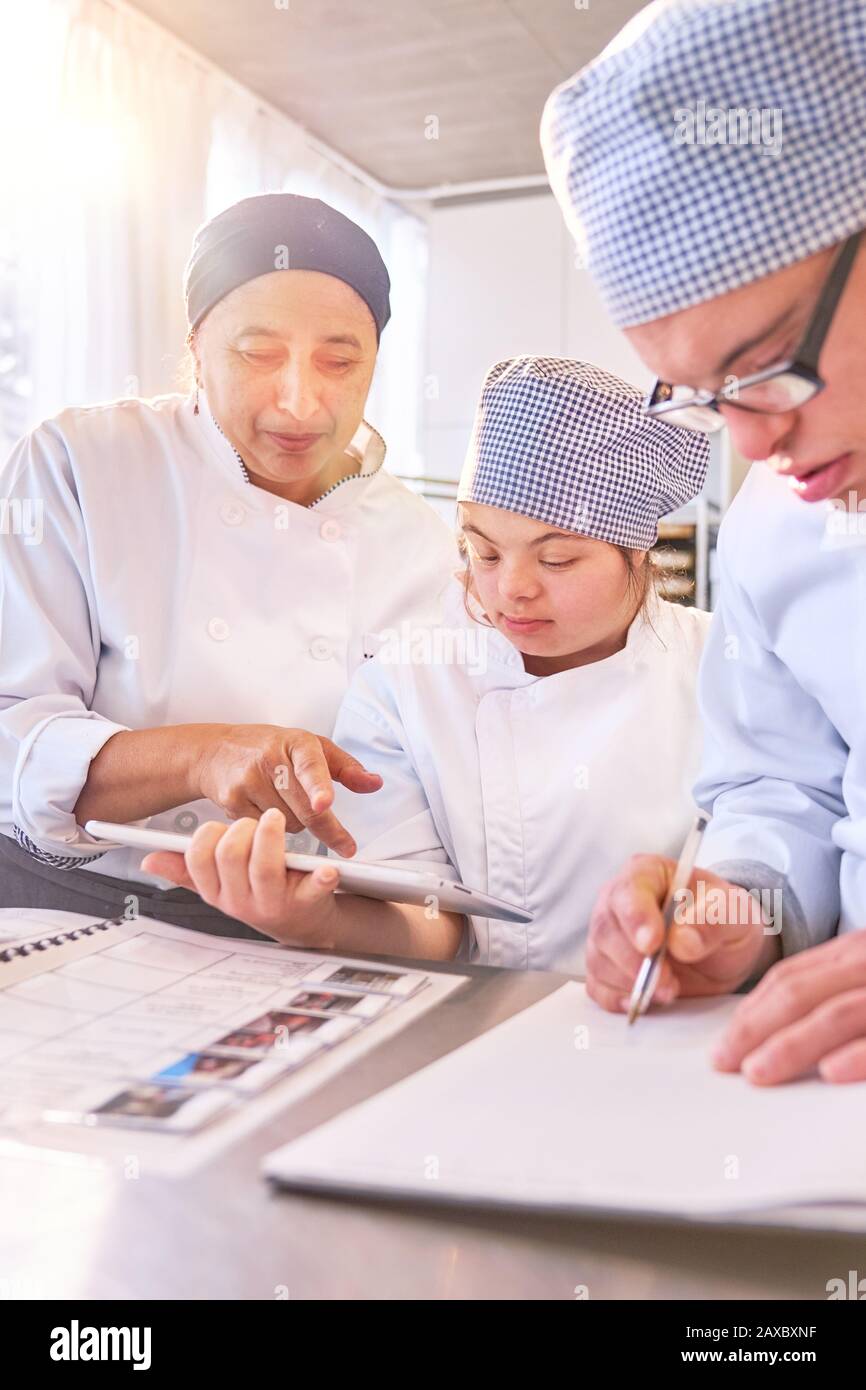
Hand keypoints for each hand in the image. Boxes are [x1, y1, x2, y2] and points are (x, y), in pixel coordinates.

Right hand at [142, 810, 340, 945]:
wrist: (304, 926)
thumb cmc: (261, 894)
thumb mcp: (220, 886)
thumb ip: (185, 871)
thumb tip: (148, 859)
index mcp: (217, 891)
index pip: (198, 859)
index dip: (208, 835)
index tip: (220, 827)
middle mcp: (241, 901)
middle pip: (230, 856)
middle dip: (241, 830)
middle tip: (257, 819)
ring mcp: (273, 905)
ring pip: (264, 868)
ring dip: (270, 838)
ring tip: (276, 819)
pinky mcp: (307, 906)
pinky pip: (313, 890)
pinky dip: (321, 878)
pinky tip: (328, 869)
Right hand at [194, 725, 380, 855]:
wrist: (215, 752)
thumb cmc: (269, 749)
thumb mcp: (310, 747)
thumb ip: (345, 767)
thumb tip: (374, 783)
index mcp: (295, 742)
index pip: (309, 765)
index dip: (318, 786)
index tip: (324, 803)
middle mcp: (269, 759)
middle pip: (304, 807)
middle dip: (326, 827)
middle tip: (344, 844)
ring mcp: (247, 781)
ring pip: (288, 824)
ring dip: (296, 824)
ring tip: (286, 805)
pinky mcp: (232, 802)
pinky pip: (266, 831)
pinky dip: (274, 830)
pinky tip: (267, 811)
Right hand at [586, 854, 777, 1012]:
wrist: (722, 948)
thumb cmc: (723, 918)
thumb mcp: (734, 913)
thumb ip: (714, 920)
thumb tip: (683, 940)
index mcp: (646, 873)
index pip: (629, 890)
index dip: (636, 918)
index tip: (652, 944)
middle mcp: (617, 901)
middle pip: (605, 928)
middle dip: (635, 961)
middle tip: (669, 982)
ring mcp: (608, 936)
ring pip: (599, 959)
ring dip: (631, 983)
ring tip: (670, 991)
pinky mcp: (607, 968)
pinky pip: (598, 986)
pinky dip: (617, 999)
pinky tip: (643, 1002)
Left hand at [711, 930, 865, 1084]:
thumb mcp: (864, 973)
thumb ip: (833, 986)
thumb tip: (778, 1025)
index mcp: (854, 953)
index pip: (790, 977)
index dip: (751, 1009)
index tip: (724, 1040)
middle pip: (798, 993)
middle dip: (754, 1029)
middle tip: (723, 1061)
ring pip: (833, 1014)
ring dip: (790, 1046)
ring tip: (756, 1073)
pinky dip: (853, 1056)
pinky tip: (828, 1072)